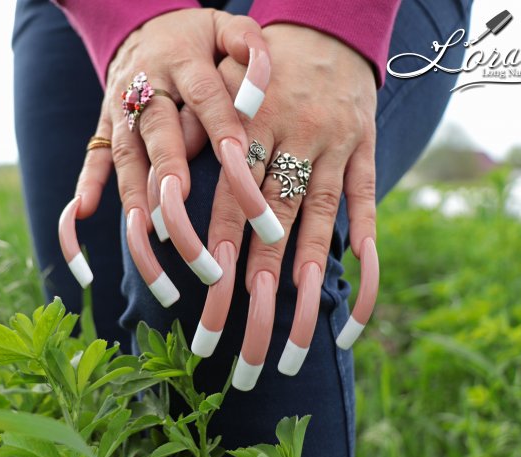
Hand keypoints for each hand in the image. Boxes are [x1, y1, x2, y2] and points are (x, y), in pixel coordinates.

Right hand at [59, 9, 283, 306]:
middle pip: (158, 140)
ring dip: (137, 212)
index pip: (207, 103)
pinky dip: (83, 196)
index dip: (224, 141)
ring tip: (152, 261)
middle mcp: (145, 88)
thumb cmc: (198, 37)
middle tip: (191, 241)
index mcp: (182, 61)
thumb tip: (257, 97)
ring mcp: (119, 111)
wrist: (144, 25)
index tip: (246, 187)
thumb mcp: (228, 28)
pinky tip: (83, 232)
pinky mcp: (103, 129)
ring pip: (126, 164)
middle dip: (172, 191)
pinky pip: (91, 163)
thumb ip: (250, 52)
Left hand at [190, 24, 380, 389]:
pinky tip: (354, 316)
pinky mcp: (366, 154)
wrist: (326, 28)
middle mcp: (290, 141)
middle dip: (253, 298)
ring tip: (295, 354)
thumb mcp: (222, 90)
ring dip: (308, 298)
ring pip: (318, 233)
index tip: (202, 317)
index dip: (213, 264)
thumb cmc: (260, 69)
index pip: (225, 208)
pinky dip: (362, 265)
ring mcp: (334, 149)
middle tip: (240, 360)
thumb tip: (152, 195)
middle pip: (269, 233)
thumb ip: (192, 138)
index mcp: (245, 128)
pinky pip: (368, 214)